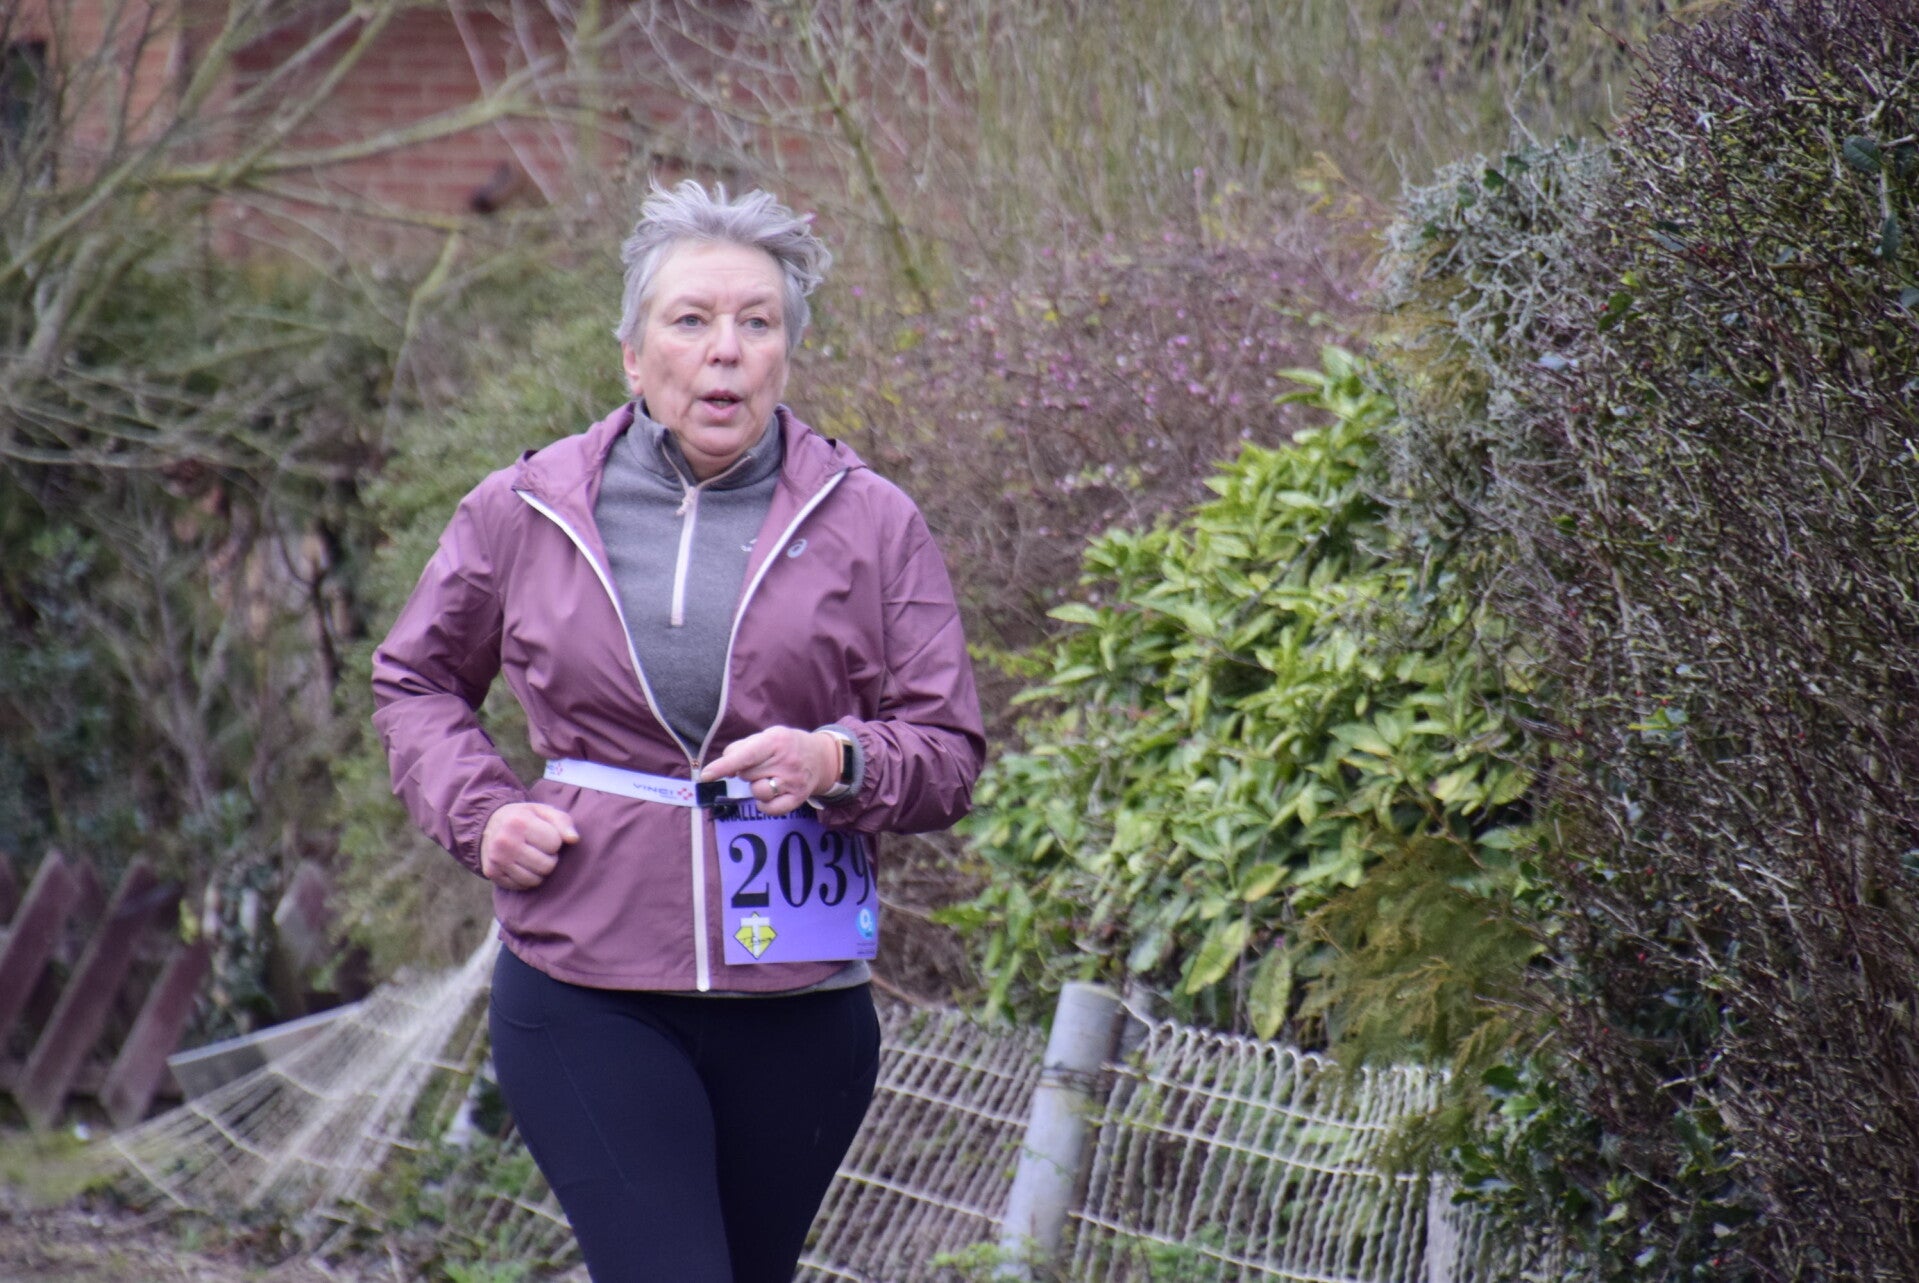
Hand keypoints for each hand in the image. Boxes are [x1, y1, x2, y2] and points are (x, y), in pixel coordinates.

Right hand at [480, 802, 578, 890]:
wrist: (489, 824)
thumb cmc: (525, 818)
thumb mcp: (544, 812)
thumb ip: (563, 822)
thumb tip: (574, 840)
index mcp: (519, 822)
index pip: (554, 843)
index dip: (555, 841)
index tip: (545, 835)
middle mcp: (505, 841)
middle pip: (547, 866)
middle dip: (549, 858)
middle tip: (540, 849)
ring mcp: (496, 859)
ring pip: (535, 880)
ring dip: (539, 871)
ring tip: (532, 857)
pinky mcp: (492, 873)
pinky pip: (522, 886)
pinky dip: (527, 878)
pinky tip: (522, 865)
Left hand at [700, 726, 839, 816]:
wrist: (821, 757)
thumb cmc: (787, 745)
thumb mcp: (768, 735)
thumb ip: (744, 747)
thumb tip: (726, 767)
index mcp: (776, 741)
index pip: (745, 756)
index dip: (724, 766)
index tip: (705, 775)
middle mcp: (786, 761)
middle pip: (747, 774)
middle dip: (747, 771)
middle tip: (762, 764)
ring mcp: (793, 781)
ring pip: (757, 791)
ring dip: (755, 786)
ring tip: (768, 778)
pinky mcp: (798, 798)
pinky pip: (770, 808)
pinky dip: (764, 804)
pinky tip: (770, 794)